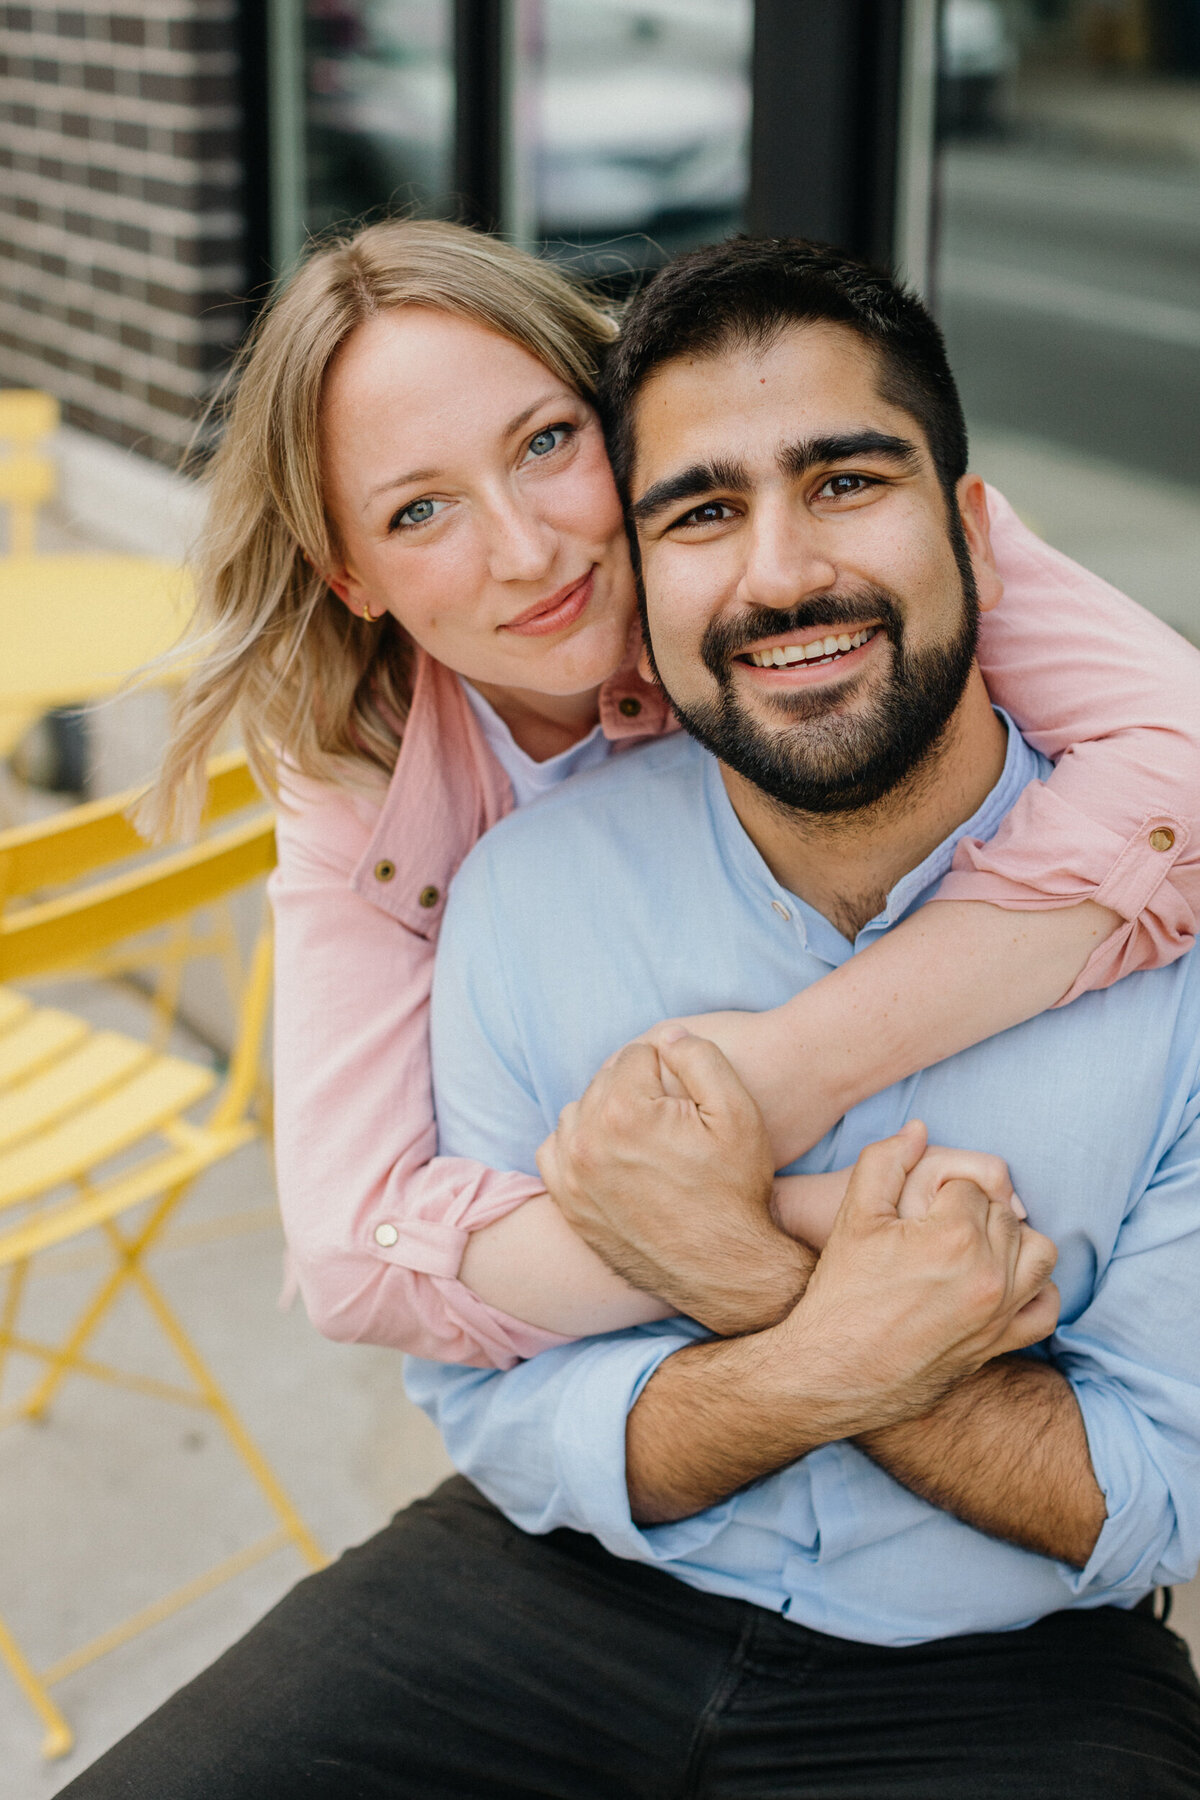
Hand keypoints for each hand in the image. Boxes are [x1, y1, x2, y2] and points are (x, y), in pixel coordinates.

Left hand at [536, 1032, 810, 1334]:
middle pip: (604, 1080)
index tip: (686, 1096)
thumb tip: (666, 1037)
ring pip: (578, 1111)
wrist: (725, 1268)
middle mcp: (586, 1141)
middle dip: (635, 1088)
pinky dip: (578, 1144)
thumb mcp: (739, 1112)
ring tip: (645, 1134)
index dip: (669, 1067)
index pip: (636, 1054)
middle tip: (670, 1116)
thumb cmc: (736, 1189)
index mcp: (625, 1111)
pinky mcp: (567, 1203)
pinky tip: (611, 1153)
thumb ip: (701, 1057)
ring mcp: (571, 1176)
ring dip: (605, 1112)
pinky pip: (556, 1150)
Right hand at [779, 1121, 1059, 1438]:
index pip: (970, 1184)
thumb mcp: (853, 1215)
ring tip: (971, 1247)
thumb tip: (919, 1129)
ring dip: (1012, 1241)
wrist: (833, 1369)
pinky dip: (1033, 1288)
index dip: (939, 1191)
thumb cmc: (841, 1290)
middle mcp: (988, 1273)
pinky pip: (1046, 1306)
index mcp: (954, 1234)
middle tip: (932, 1228)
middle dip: (972, 1211)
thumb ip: (885, 1159)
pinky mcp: (1001, 1343)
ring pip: (1038, 1251)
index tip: (914, 1212)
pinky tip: (999, 1281)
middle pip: (1003, 1213)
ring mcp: (1000, 1312)